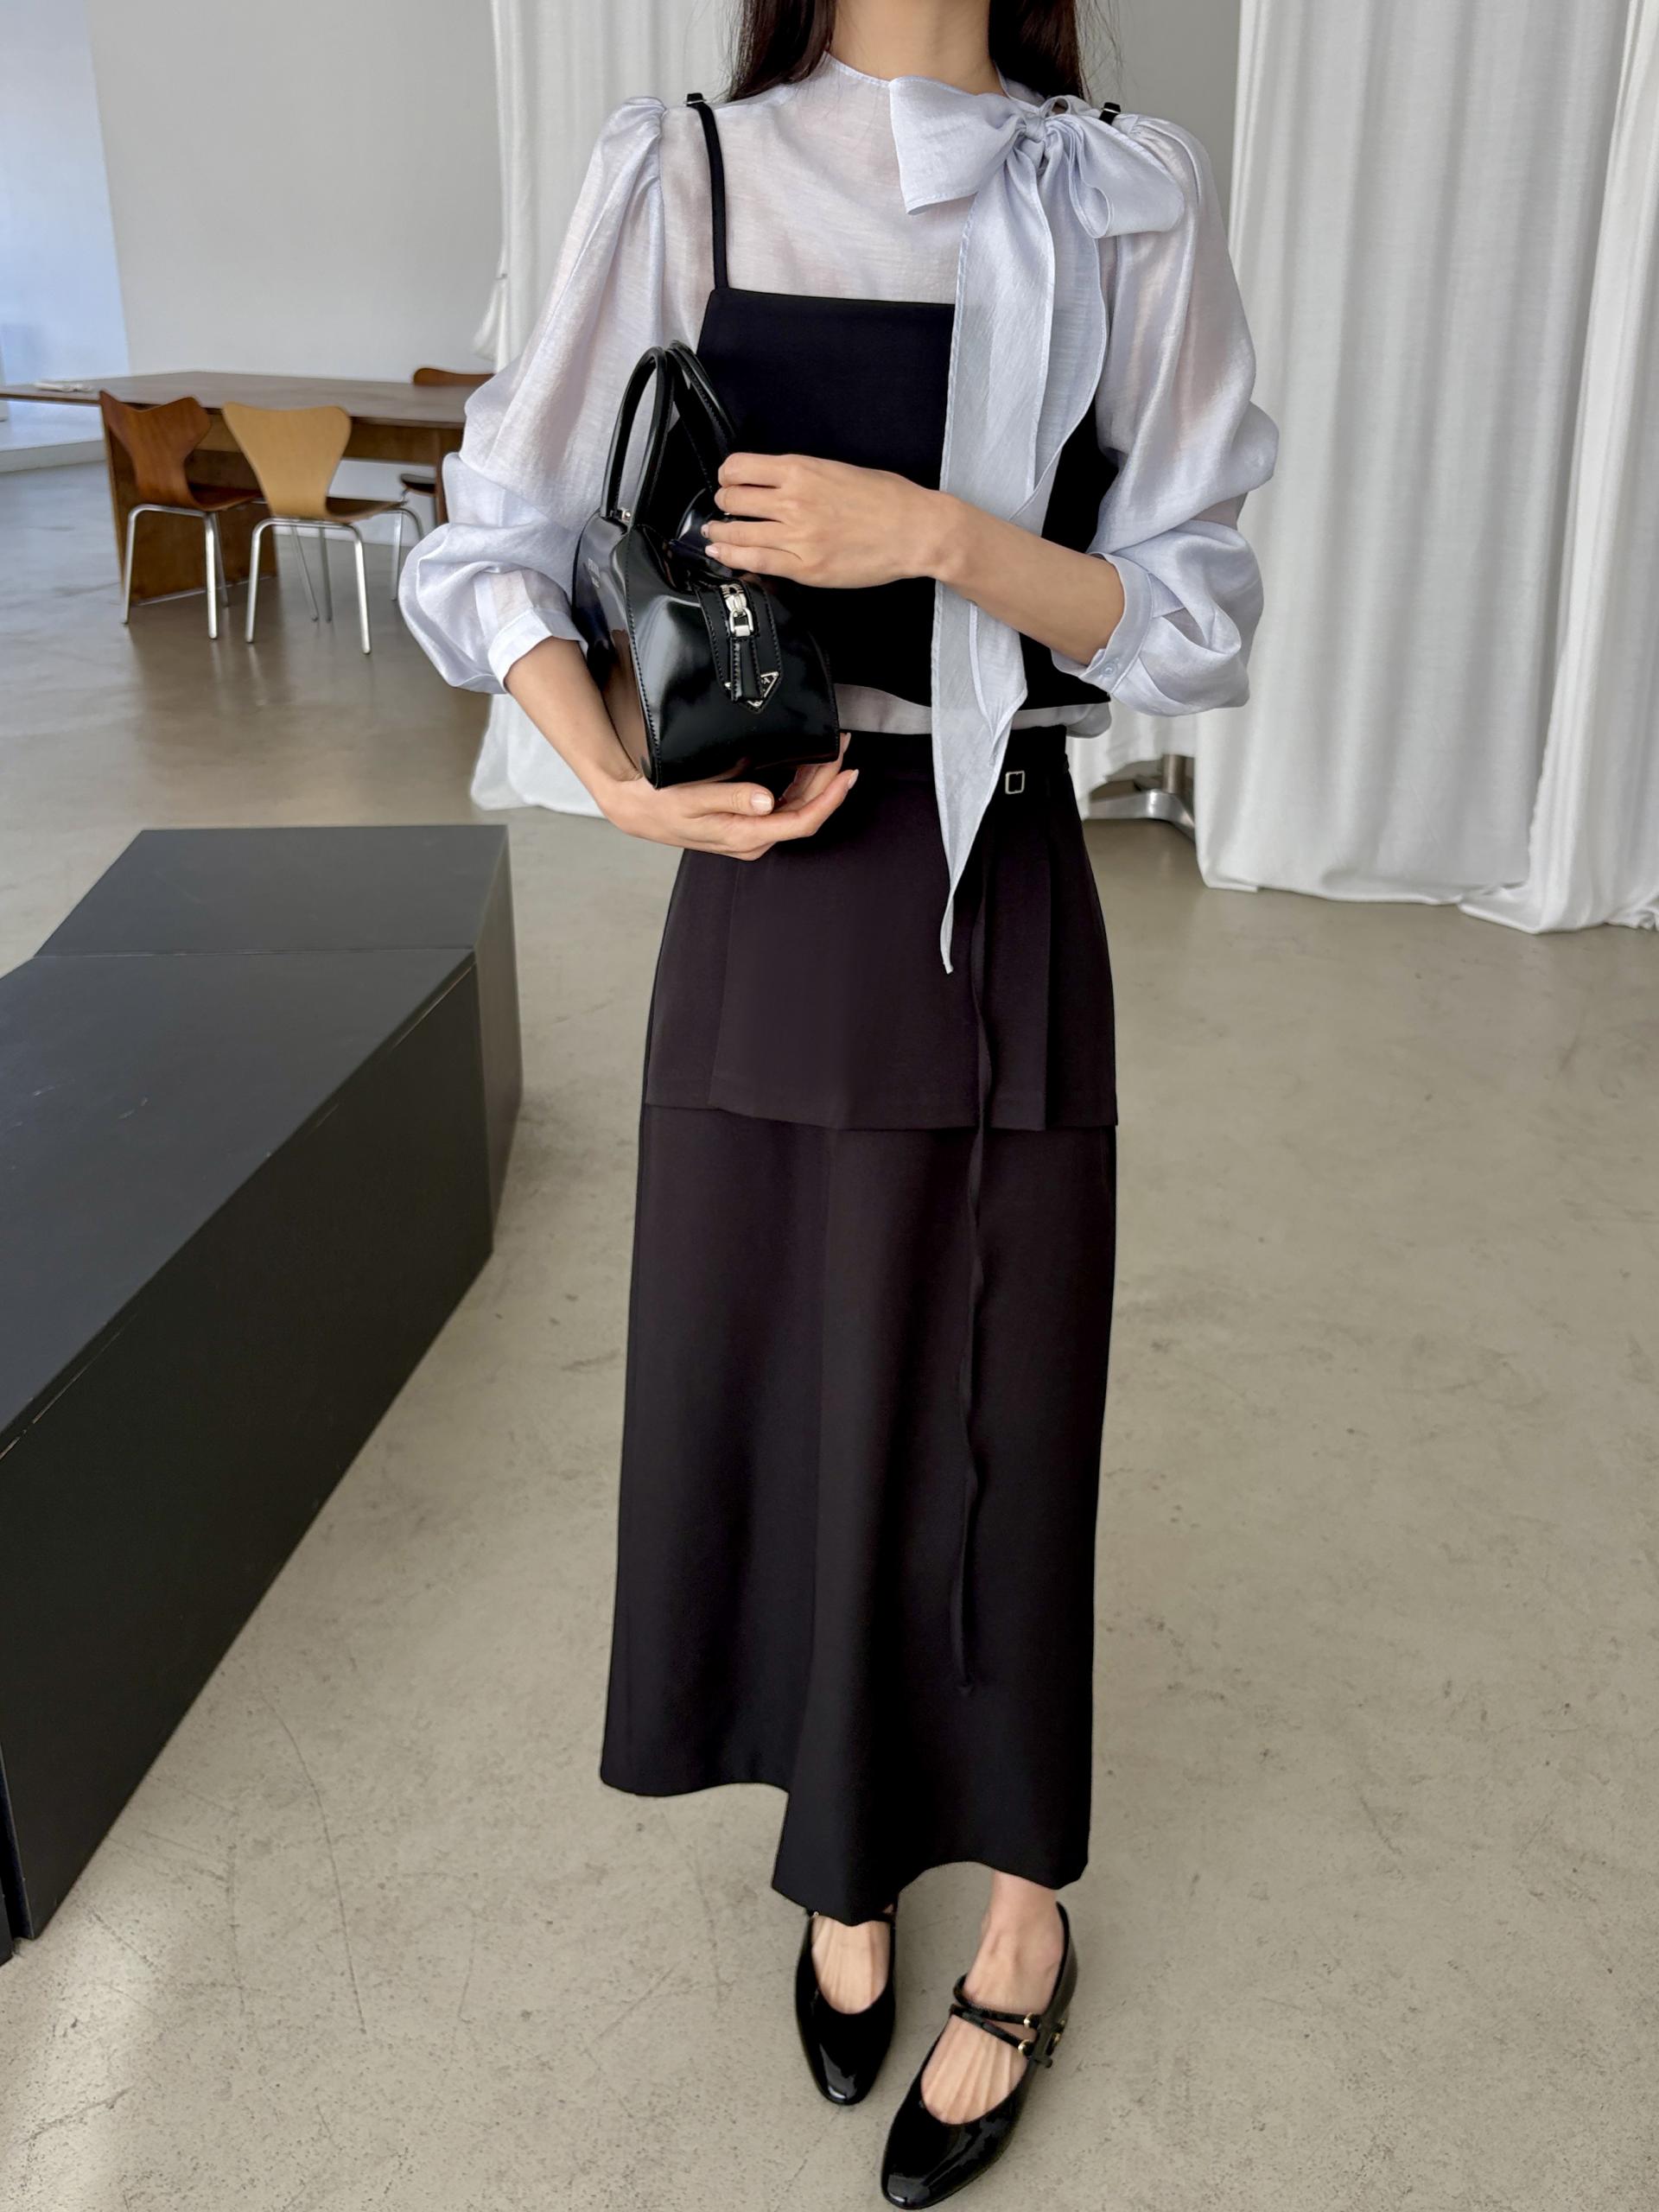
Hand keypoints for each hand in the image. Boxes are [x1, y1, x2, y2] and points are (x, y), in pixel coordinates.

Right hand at [601, 736, 856, 858]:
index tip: (847, 772)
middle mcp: (753, 839)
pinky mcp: (747, 823)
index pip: (802, 820)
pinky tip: (809, 767)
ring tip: (832, 750)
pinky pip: (785, 807)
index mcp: (745, 835)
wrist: (636, 809)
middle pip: (805, 812)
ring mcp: (752, 833)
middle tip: (842, 744)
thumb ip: (731, 798)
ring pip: (798, 809)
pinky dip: (802, 786)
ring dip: (818, 782)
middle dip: (828, 780)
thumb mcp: (692, 797)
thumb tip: (767, 800)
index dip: (830, 798)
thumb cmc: (660, 802)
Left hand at [703, 454, 952, 588]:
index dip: (727, 475)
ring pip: (736, 532)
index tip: (729, 481)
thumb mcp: (838, 470)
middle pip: (732, 499)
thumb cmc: (887, 499)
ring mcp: (797, 537)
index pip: (739, 468)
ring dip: (720, 532)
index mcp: (801, 470)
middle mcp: (793, 501)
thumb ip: (801, 476)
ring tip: (715, 533)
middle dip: (723, 503)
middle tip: (726, 509)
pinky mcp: (804, 568)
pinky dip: (734, 556)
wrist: (915, 530)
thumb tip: (772, 483)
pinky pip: (755, 562)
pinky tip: (724, 553)